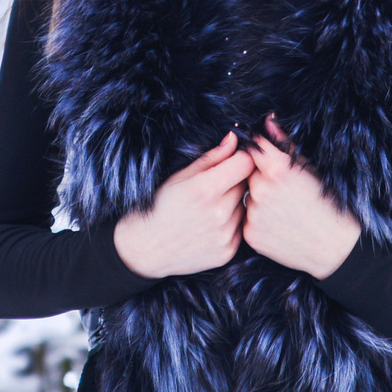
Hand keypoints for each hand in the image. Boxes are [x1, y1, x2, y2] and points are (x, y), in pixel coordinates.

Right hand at [113, 133, 254, 277]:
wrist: (145, 248)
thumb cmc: (159, 207)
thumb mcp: (179, 177)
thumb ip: (211, 158)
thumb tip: (234, 139)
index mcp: (205, 189)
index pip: (245, 163)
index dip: (241, 158)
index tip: (233, 160)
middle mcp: (219, 213)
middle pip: (246, 184)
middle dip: (234, 181)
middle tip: (214, 187)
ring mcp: (224, 235)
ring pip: (244, 207)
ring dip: (234, 204)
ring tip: (209, 208)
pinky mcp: (227, 252)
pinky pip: (240, 229)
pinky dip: (230, 224)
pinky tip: (210, 225)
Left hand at [239, 116, 361, 279]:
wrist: (337, 251)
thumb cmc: (330, 206)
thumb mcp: (312, 170)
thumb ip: (285, 144)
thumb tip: (267, 121)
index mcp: (277, 169)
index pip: (255, 145)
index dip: (261, 148)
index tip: (266, 153)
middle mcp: (260, 190)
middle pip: (249, 172)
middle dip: (261, 176)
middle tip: (284, 190)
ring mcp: (253, 214)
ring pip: (248, 196)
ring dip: (259, 198)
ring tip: (284, 209)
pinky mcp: (250, 235)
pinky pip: (247, 218)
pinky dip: (259, 220)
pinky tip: (279, 224)